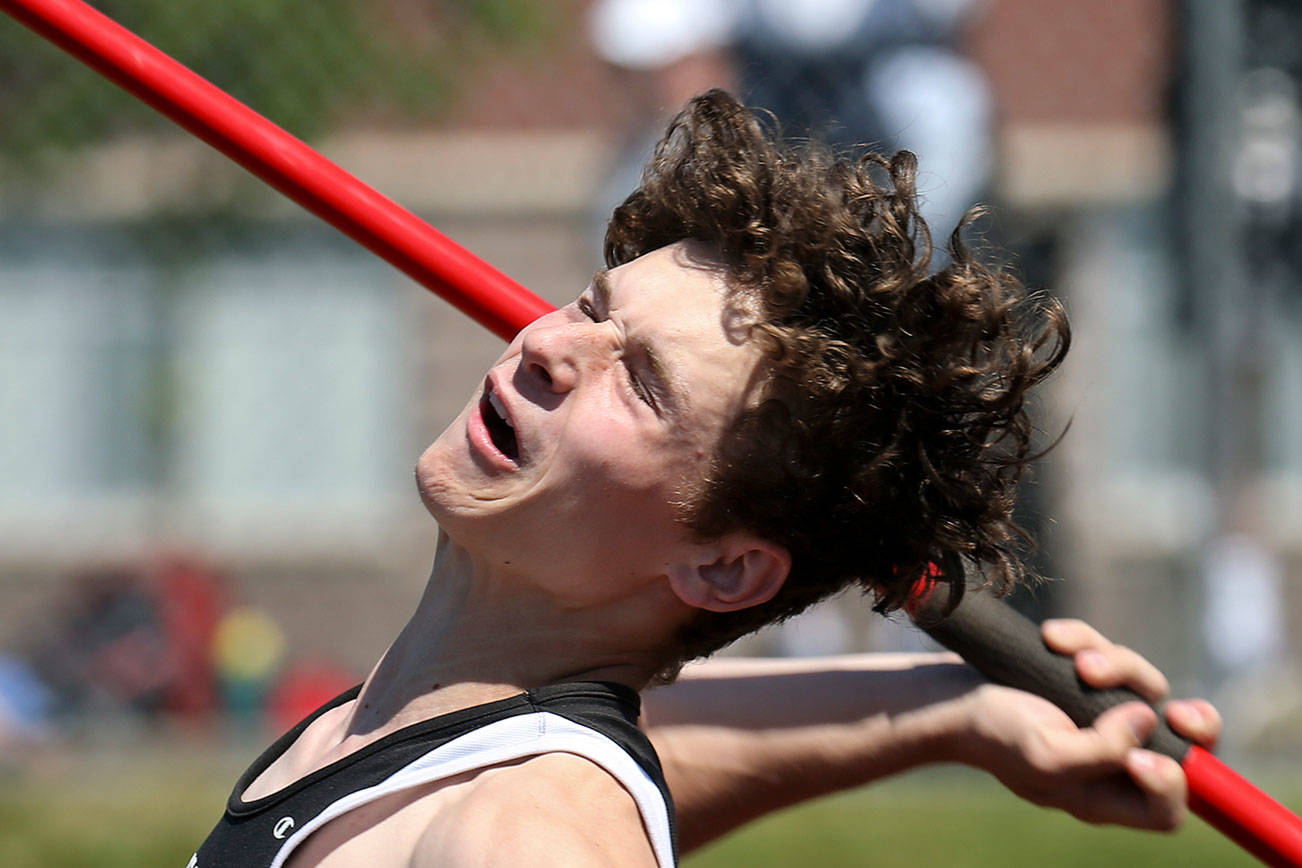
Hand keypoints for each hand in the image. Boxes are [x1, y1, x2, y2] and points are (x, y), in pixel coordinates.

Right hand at [953, 618, 1220, 830]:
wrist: (948, 694)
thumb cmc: (990, 733)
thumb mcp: (1045, 757)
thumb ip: (1103, 751)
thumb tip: (1148, 720)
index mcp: (1101, 795)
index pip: (1167, 808)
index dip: (1172, 783)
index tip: (1139, 756)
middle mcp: (1110, 757)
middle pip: (1182, 748)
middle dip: (1191, 723)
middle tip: (1174, 711)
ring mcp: (1100, 714)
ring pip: (1146, 687)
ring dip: (1117, 665)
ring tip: (1078, 661)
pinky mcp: (1084, 676)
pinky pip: (1108, 652)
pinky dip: (1084, 638)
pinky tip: (1053, 637)